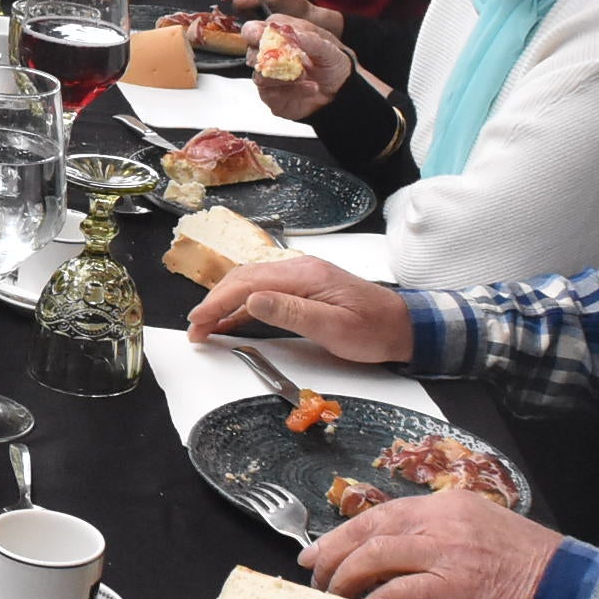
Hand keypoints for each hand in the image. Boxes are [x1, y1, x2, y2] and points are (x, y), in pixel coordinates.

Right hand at [184, 255, 411, 360]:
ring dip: (225, 303)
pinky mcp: (304, 287)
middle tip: (195, 328)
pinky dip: (242, 305)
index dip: (217, 302)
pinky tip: (231, 320)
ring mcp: (301, 276)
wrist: (403, 326)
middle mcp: (298, 268)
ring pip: (250, 283)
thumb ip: (291, 312)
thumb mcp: (333, 327)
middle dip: (214, 302)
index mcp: (303, 274)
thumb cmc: (374, 330)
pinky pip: (264, 291)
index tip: (198, 322)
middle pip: (243, 278)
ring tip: (205, 326)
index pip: (248, 283)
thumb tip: (252, 299)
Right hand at [243, 15, 351, 117]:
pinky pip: (272, 94)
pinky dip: (294, 90)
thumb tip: (290, 33)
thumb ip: (309, 39)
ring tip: (305, 74)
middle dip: (267, 55)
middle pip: (252, 52)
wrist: (341, 91)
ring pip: (259, 75)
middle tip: (286, 56)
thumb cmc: (331, 64)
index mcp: (280, 35)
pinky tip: (310, 87)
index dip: (253, 32)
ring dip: (283, 75)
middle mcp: (270, 55)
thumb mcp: (328, 48)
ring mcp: (269, 76)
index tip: (260, 34)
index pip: (254, 29)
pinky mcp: (272, 96)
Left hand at [303, 491, 563, 598]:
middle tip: (315, 578)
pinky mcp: (457, 586)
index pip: (382, 513)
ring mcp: (450, 551)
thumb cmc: (531, 567)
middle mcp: (445, 520)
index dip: (343, 533)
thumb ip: (441, 537)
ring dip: (346, 580)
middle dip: (333, 554)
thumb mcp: (482, 533)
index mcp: (450, 505)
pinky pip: (399, 592)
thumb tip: (394, 558)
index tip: (317, 551)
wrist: (574, 588)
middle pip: (370, 530)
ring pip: (376, 556)